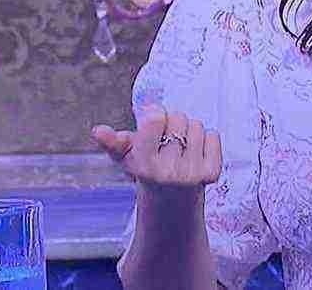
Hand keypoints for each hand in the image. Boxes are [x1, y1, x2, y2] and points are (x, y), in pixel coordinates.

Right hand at [91, 104, 222, 206]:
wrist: (171, 198)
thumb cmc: (147, 169)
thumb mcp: (126, 157)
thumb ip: (113, 143)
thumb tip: (97, 130)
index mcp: (144, 164)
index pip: (155, 119)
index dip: (156, 114)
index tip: (153, 120)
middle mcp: (167, 171)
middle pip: (178, 117)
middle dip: (173, 122)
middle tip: (167, 140)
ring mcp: (191, 174)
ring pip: (197, 125)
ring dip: (189, 130)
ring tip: (180, 147)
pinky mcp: (211, 174)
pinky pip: (214, 135)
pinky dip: (207, 139)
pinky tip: (195, 153)